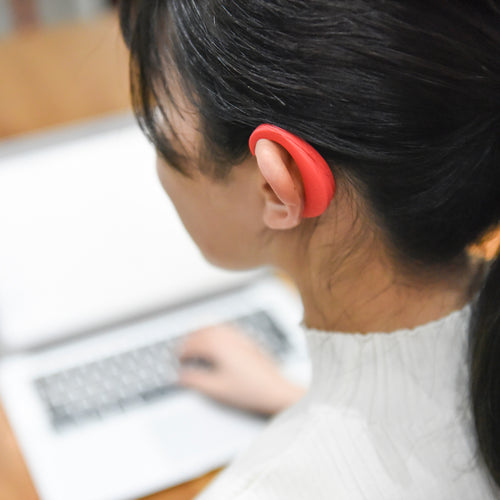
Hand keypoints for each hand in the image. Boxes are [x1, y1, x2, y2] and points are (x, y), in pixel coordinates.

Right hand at [177, 324, 304, 415]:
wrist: (276, 390)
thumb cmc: (251, 390)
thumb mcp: (217, 390)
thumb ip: (195, 381)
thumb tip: (180, 376)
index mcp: (218, 346)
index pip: (192, 343)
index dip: (181, 352)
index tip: (177, 360)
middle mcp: (228, 336)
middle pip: (201, 330)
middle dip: (189, 340)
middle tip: (182, 352)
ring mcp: (239, 336)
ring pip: (214, 326)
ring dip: (201, 333)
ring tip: (195, 344)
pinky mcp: (247, 340)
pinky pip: (225, 328)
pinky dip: (215, 332)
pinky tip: (216, 342)